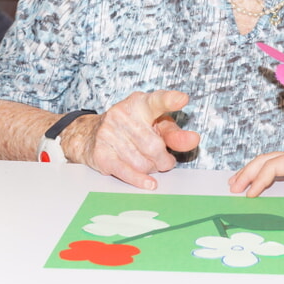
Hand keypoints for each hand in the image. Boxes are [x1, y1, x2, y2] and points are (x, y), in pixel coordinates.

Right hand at [72, 90, 200, 189]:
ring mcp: (109, 133)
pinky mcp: (101, 153)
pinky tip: (149, 183)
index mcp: (141, 104)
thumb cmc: (133, 128)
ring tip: (148, 163)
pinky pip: (125, 171)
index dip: (170, 100)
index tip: (181, 100)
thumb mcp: (156, 125)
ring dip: (151, 169)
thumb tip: (193, 140)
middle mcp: (122, 114)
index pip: (156, 101)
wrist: (91, 134)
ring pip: (142, 163)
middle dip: (164, 159)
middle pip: (154, 146)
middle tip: (165, 160)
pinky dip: (139, 180)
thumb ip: (175, 133)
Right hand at [229, 141, 283, 198]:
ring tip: (236, 182)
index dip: (260, 180)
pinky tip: (257, 180)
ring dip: (251, 171)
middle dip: (247, 173)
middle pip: (264, 160)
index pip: (274, 166)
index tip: (249, 194)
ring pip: (267, 161)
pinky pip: (275, 166)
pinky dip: (261, 172)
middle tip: (232, 187)